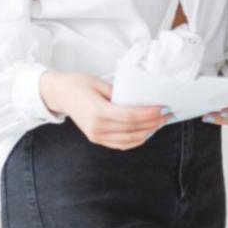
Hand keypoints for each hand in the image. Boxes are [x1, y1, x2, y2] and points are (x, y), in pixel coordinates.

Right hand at [39, 70, 170, 149]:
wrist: (59, 94)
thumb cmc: (79, 84)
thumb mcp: (100, 84)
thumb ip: (120, 94)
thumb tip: (142, 100)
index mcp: (97, 112)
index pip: (130, 117)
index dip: (149, 114)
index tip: (163, 108)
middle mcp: (97, 128)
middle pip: (132, 130)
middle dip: (153, 123)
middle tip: (168, 114)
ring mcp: (96, 136)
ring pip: (129, 141)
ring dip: (147, 133)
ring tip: (160, 122)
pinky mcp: (96, 139)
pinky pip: (121, 144)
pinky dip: (136, 139)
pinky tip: (147, 131)